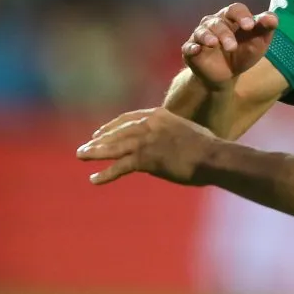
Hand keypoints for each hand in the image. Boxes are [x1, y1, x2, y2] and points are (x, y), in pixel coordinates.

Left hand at [77, 107, 218, 185]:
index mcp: (158, 114)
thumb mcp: (185, 132)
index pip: (128, 118)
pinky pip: (120, 166)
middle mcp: (149, 123)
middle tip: (84, 147)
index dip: (111, 126)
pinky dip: (106, 174)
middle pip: (117, 131)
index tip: (99, 132)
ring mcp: (147, 140)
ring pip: (114, 146)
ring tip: (80, 156)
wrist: (213, 156)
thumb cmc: (207, 147)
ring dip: (95, 152)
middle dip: (99, 140)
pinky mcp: (147, 158)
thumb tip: (160, 148)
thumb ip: (169, 135)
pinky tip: (94, 179)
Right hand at [183, 3, 278, 87]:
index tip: (250, 26)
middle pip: (218, 22)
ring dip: (208, 37)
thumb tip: (272, 18)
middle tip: (232, 47)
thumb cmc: (243, 53)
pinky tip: (196, 50)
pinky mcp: (191, 50)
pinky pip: (189, 47)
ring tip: (214, 44)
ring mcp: (201, 36)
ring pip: (202, 31)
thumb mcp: (258, 43)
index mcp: (231, 18)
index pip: (235, 9)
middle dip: (225, 33)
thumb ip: (265, 29)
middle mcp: (214, 23)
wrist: (227, 76)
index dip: (242, 15)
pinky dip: (192, 47)